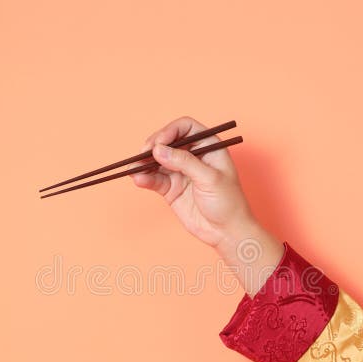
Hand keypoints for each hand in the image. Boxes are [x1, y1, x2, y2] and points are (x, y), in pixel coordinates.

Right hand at [128, 116, 283, 294]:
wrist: (226, 232)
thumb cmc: (228, 203)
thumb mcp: (209, 178)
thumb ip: (184, 162)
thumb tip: (159, 150)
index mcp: (208, 146)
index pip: (186, 127)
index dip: (170, 131)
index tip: (159, 143)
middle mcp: (193, 156)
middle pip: (167, 141)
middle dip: (153, 146)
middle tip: (143, 155)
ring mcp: (181, 172)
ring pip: (157, 161)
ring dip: (144, 163)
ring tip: (134, 169)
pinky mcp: (171, 188)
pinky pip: (154, 179)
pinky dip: (145, 178)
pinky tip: (139, 180)